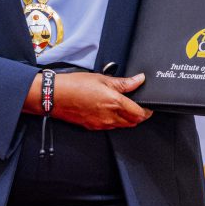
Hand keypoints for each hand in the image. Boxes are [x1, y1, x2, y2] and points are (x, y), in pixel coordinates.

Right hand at [25, 72, 152, 129]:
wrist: (56, 96)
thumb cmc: (75, 85)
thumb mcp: (102, 78)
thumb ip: (123, 82)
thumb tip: (139, 80)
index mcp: (114, 102)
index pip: (139, 113)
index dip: (147, 111)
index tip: (148, 106)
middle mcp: (110, 116)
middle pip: (133, 123)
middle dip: (139, 116)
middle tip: (139, 107)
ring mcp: (102, 124)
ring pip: (122, 126)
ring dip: (128, 120)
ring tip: (125, 108)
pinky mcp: (93, 127)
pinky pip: (110, 127)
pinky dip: (116, 122)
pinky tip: (110, 112)